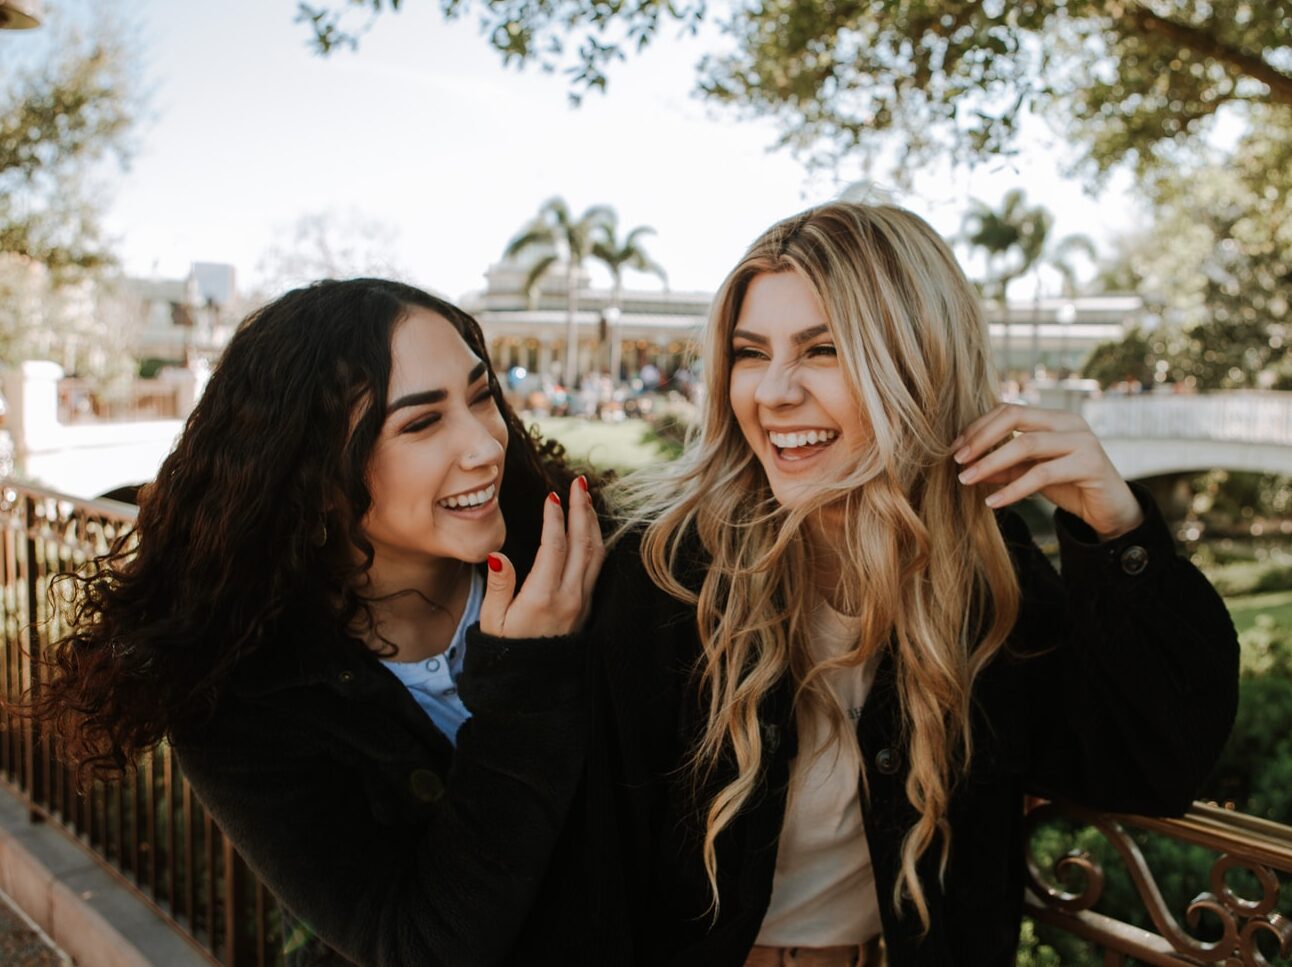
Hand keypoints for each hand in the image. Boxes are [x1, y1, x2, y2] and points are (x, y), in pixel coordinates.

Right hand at [479, 475, 603, 637]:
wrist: (533, 684)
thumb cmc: (506, 650)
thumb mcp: (492, 621)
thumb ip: (499, 586)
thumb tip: (497, 554)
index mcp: (542, 597)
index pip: (553, 546)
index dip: (554, 518)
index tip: (551, 495)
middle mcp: (569, 596)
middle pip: (582, 543)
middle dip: (581, 509)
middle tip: (579, 483)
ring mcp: (582, 601)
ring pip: (596, 554)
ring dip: (592, 522)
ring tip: (586, 498)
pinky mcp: (588, 606)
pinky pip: (598, 567)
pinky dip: (596, 541)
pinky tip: (590, 528)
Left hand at [952, 403, 1143, 539]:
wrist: (1110, 509)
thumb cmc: (1069, 486)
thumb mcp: (1030, 473)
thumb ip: (1003, 467)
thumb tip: (967, 466)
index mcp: (1053, 417)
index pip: (1008, 410)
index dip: (978, 427)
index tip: (955, 449)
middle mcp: (1069, 422)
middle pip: (1015, 416)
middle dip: (980, 437)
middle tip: (957, 460)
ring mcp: (1082, 440)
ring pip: (1026, 444)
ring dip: (991, 463)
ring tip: (966, 480)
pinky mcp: (1090, 464)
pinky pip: (1042, 474)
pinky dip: (1013, 489)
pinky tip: (993, 502)